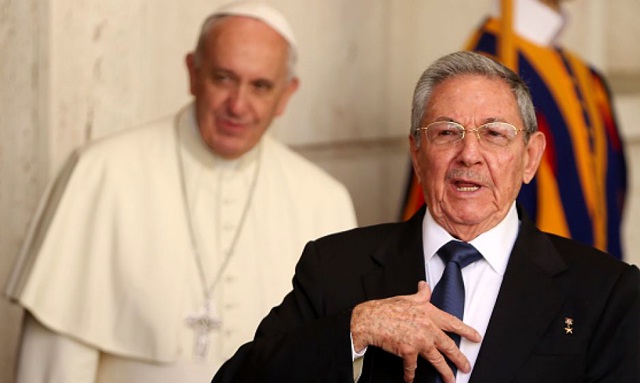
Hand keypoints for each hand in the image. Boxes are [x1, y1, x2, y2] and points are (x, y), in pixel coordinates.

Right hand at [350, 281, 480, 382]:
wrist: (369, 319)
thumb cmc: (385, 309)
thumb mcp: (406, 298)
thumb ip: (420, 295)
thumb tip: (425, 286)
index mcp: (429, 313)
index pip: (452, 323)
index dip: (466, 331)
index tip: (476, 337)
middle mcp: (427, 327)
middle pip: (449, 346)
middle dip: (460, 358)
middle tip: (466, 367)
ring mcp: (419, 340)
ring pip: (437, 360)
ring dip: (445, 372)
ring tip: (451, 380)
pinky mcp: (408, 351)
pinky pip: (412, 367)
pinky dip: (411, 374)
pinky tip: (410, 379)